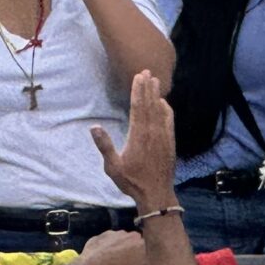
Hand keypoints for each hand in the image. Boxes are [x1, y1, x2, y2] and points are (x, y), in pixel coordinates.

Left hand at [69, 228, 150, 264]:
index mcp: (146, 243)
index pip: (152, 248)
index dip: (147, 256)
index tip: (142, 264)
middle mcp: (135, 235)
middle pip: (138, 242)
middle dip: (135, 250)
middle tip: (129, 263)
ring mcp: (119, 232)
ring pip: (124, 239)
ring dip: (122, 247)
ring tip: (115, 261)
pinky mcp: (104, 234)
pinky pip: (110, 240)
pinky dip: (109, 246)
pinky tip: (104, 257)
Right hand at [91, 69, 176, 211]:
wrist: (156, 192)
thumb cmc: (131, 181)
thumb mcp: (112, 166)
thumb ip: (104, 146)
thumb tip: (94, 127)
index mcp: (138, 134)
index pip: (138, 107)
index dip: (138, 90)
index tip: (138, 77)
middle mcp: (152, 131)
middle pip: (150, 104)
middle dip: (148, 87)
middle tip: (147, 71)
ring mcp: (163, 135)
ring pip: (160, 110)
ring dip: (157, 94)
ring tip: (156, 80)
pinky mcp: (170, 141)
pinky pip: (168, 120)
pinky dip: (166, 109)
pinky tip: (163, 103)